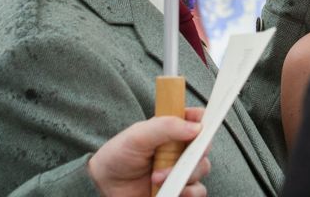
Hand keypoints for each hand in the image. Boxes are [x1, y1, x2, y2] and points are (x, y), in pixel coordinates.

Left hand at [88, 108, 208, 196]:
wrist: (105, 185)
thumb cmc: (118, 155)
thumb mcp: (138, 136)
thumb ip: (166, 127)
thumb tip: (195, 127)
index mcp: (171, 129)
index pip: (196, 119)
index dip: (202, 119)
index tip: (200, 123)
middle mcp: (179, 148)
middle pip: (204, 146)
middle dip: (195, 152)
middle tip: (180, 158)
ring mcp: (180, 169)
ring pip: (202, 169)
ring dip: (185, 174)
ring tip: (158, 177)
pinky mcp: (179, 188)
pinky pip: (198, 191)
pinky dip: (189, 192)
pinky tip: (174, 191)